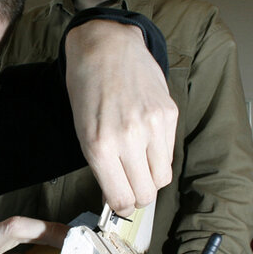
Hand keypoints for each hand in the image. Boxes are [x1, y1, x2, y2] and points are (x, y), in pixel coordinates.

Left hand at [64, 19, 177, 216]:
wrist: (106, 47)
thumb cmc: (87, 89)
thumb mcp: (82, 132)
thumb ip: (101, 167)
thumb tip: (116, 196)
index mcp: (100, 146)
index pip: (121, 199)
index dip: (121, 206)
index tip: (119, 202)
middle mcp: (128, 138)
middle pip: (146, 194)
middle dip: (137, 195)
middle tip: (130, 184)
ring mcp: (153, 125)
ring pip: (162, 178)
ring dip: (151, 178)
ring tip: (139, 164)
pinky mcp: (169, 114)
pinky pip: (169, 153)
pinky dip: (159, 155)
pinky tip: (146, 141)